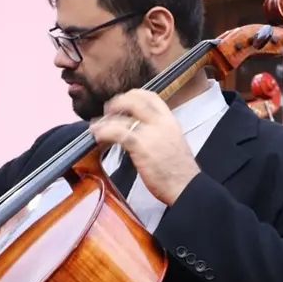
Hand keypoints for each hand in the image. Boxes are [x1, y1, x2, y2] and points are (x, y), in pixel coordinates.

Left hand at [89, 89, 200, 204]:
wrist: (186, 187)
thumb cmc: (179, 172)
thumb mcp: (173, 142)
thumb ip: (159, 132)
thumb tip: (140, 130)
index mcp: (170, 121)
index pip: (151, 96)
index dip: (133, 95)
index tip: (123, 101)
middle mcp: (161, 122)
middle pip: (134, 99)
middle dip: (117, 102)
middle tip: (108, 112)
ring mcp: (150, 133)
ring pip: (122, 116)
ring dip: (105, 120)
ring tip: (96, 127)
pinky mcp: (140, 146)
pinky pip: (117, 132)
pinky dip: (104, 132)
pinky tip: (98, 137)